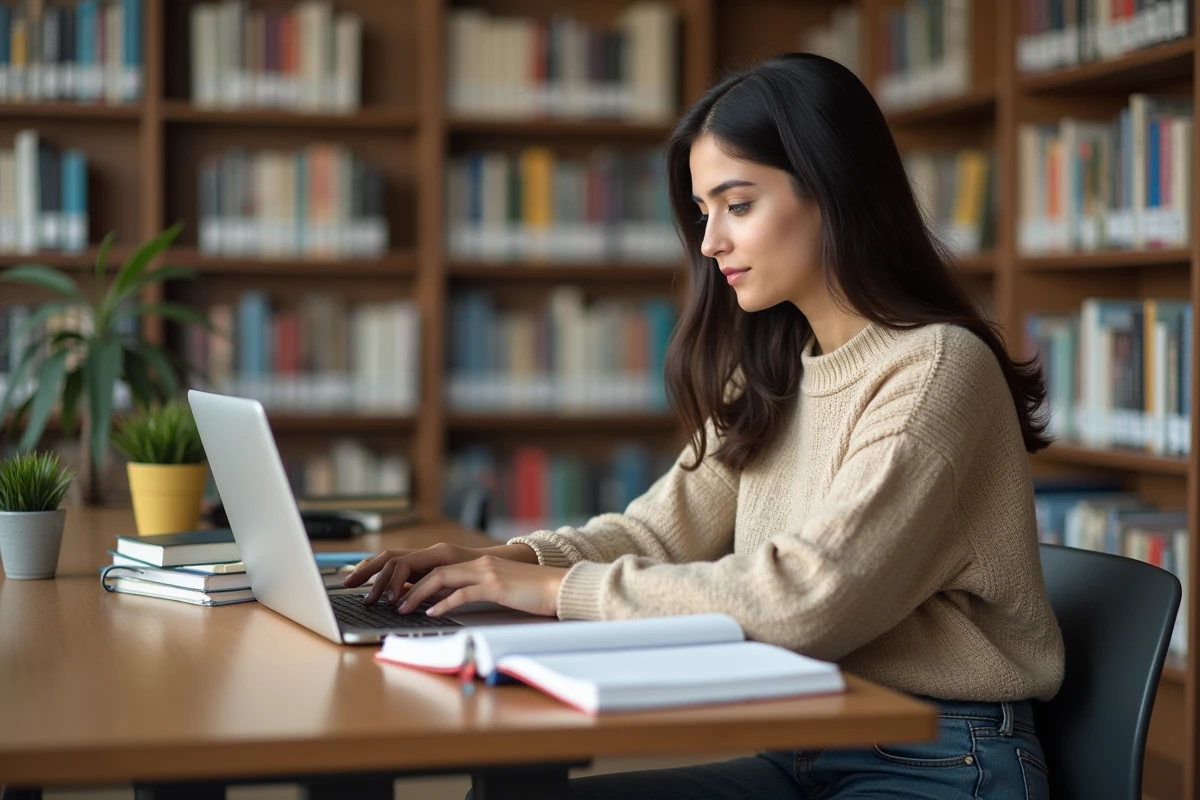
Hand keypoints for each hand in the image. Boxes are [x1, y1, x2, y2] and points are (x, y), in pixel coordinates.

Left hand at [397, 556, 568, 617]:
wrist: (560, 587)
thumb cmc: (534, 592)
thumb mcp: (502, 588)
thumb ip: (480, 590)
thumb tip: (456, 603)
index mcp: (480, 564)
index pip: (439, 568)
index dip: (416, 579)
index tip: (399, 593)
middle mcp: (480, 564)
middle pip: (433, 570)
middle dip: (408, 586)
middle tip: (391, 602)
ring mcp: (487, 573)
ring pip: (441, 578)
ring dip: (417, 595)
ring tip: (403, 608)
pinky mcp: (495, 586)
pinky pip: (462, 593)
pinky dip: (443, 604)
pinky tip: (432, 614)